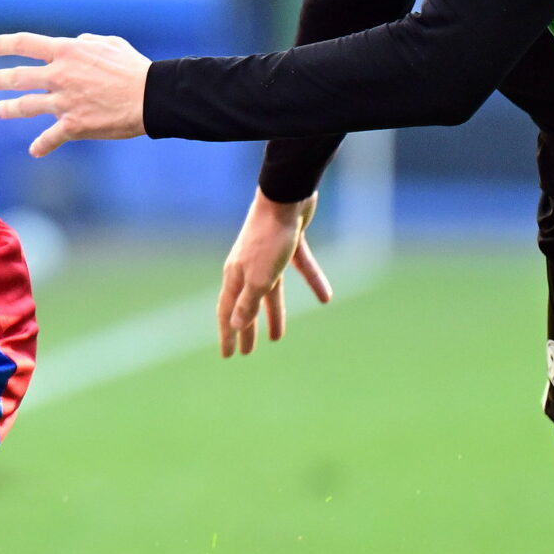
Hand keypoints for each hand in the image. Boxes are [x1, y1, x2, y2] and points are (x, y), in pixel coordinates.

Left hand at [0, 32, 150, 156]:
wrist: (149, 97)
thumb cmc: (133, 68)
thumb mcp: (109, 43)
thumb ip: (86, 42)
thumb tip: (75, 42)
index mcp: (66, 52)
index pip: (24, 43)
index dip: (2, 45)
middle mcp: (58, 75)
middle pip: (17, 77)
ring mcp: (63, 102)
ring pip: (25, 106)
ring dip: (9, 109)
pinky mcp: (72, 125)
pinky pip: (49, 138)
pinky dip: (41, 146)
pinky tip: (35, 151)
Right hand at [217, 191, 332, 358]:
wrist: (287, 197)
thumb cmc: (269, 239)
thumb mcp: (260, 278)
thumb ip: (248, 303)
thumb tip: (235, 326)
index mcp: (236, 276)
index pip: (227, 311)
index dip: (227, 335)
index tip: (228, 356)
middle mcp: (249, 267)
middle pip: (247, 304)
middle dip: (246, 329)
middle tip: (247, 352)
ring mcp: (269, 256)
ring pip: (271, 291)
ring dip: (274, 313)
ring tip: (277, 337)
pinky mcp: (290, 244)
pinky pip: (301, 269)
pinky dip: (311, 283)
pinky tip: (325, 298)